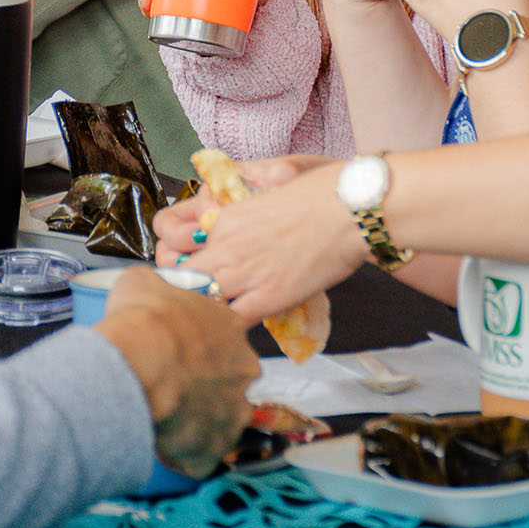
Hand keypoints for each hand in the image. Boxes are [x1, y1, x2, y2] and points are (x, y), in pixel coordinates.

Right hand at [91, 269, 259, 476]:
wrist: (138, 361)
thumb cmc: (144, 318)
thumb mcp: (144, 282)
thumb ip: (157, 288)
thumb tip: (147, 291)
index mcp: (230, 327)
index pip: (221, 338)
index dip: (197, 347)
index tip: (176, 353)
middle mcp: (242, 368)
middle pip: (228, 379)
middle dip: (203, 386)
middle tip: (170, 386)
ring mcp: (234, 408)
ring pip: (220, 419)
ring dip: (197, 421)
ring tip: (165, 419)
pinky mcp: (217, 444)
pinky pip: (203, 455)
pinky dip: (185, 454)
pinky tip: (162, 445)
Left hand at [169, 158, 364, 322]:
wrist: (347, 209)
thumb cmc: (319, 194)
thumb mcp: (267, 194)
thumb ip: (245, 214)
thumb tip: (236, 226)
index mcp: (224, 218)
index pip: (181, 247)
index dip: (185, 265)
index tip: (193, 275)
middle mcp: (226, 245)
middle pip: (180, 276)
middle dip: (181, 291)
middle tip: (190, 304)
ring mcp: (244, 272)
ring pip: (199, 301)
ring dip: (201, 311)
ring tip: (206, 323)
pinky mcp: (268, 296)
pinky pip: (231, 321)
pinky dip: (227, 329)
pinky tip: (230, 333)